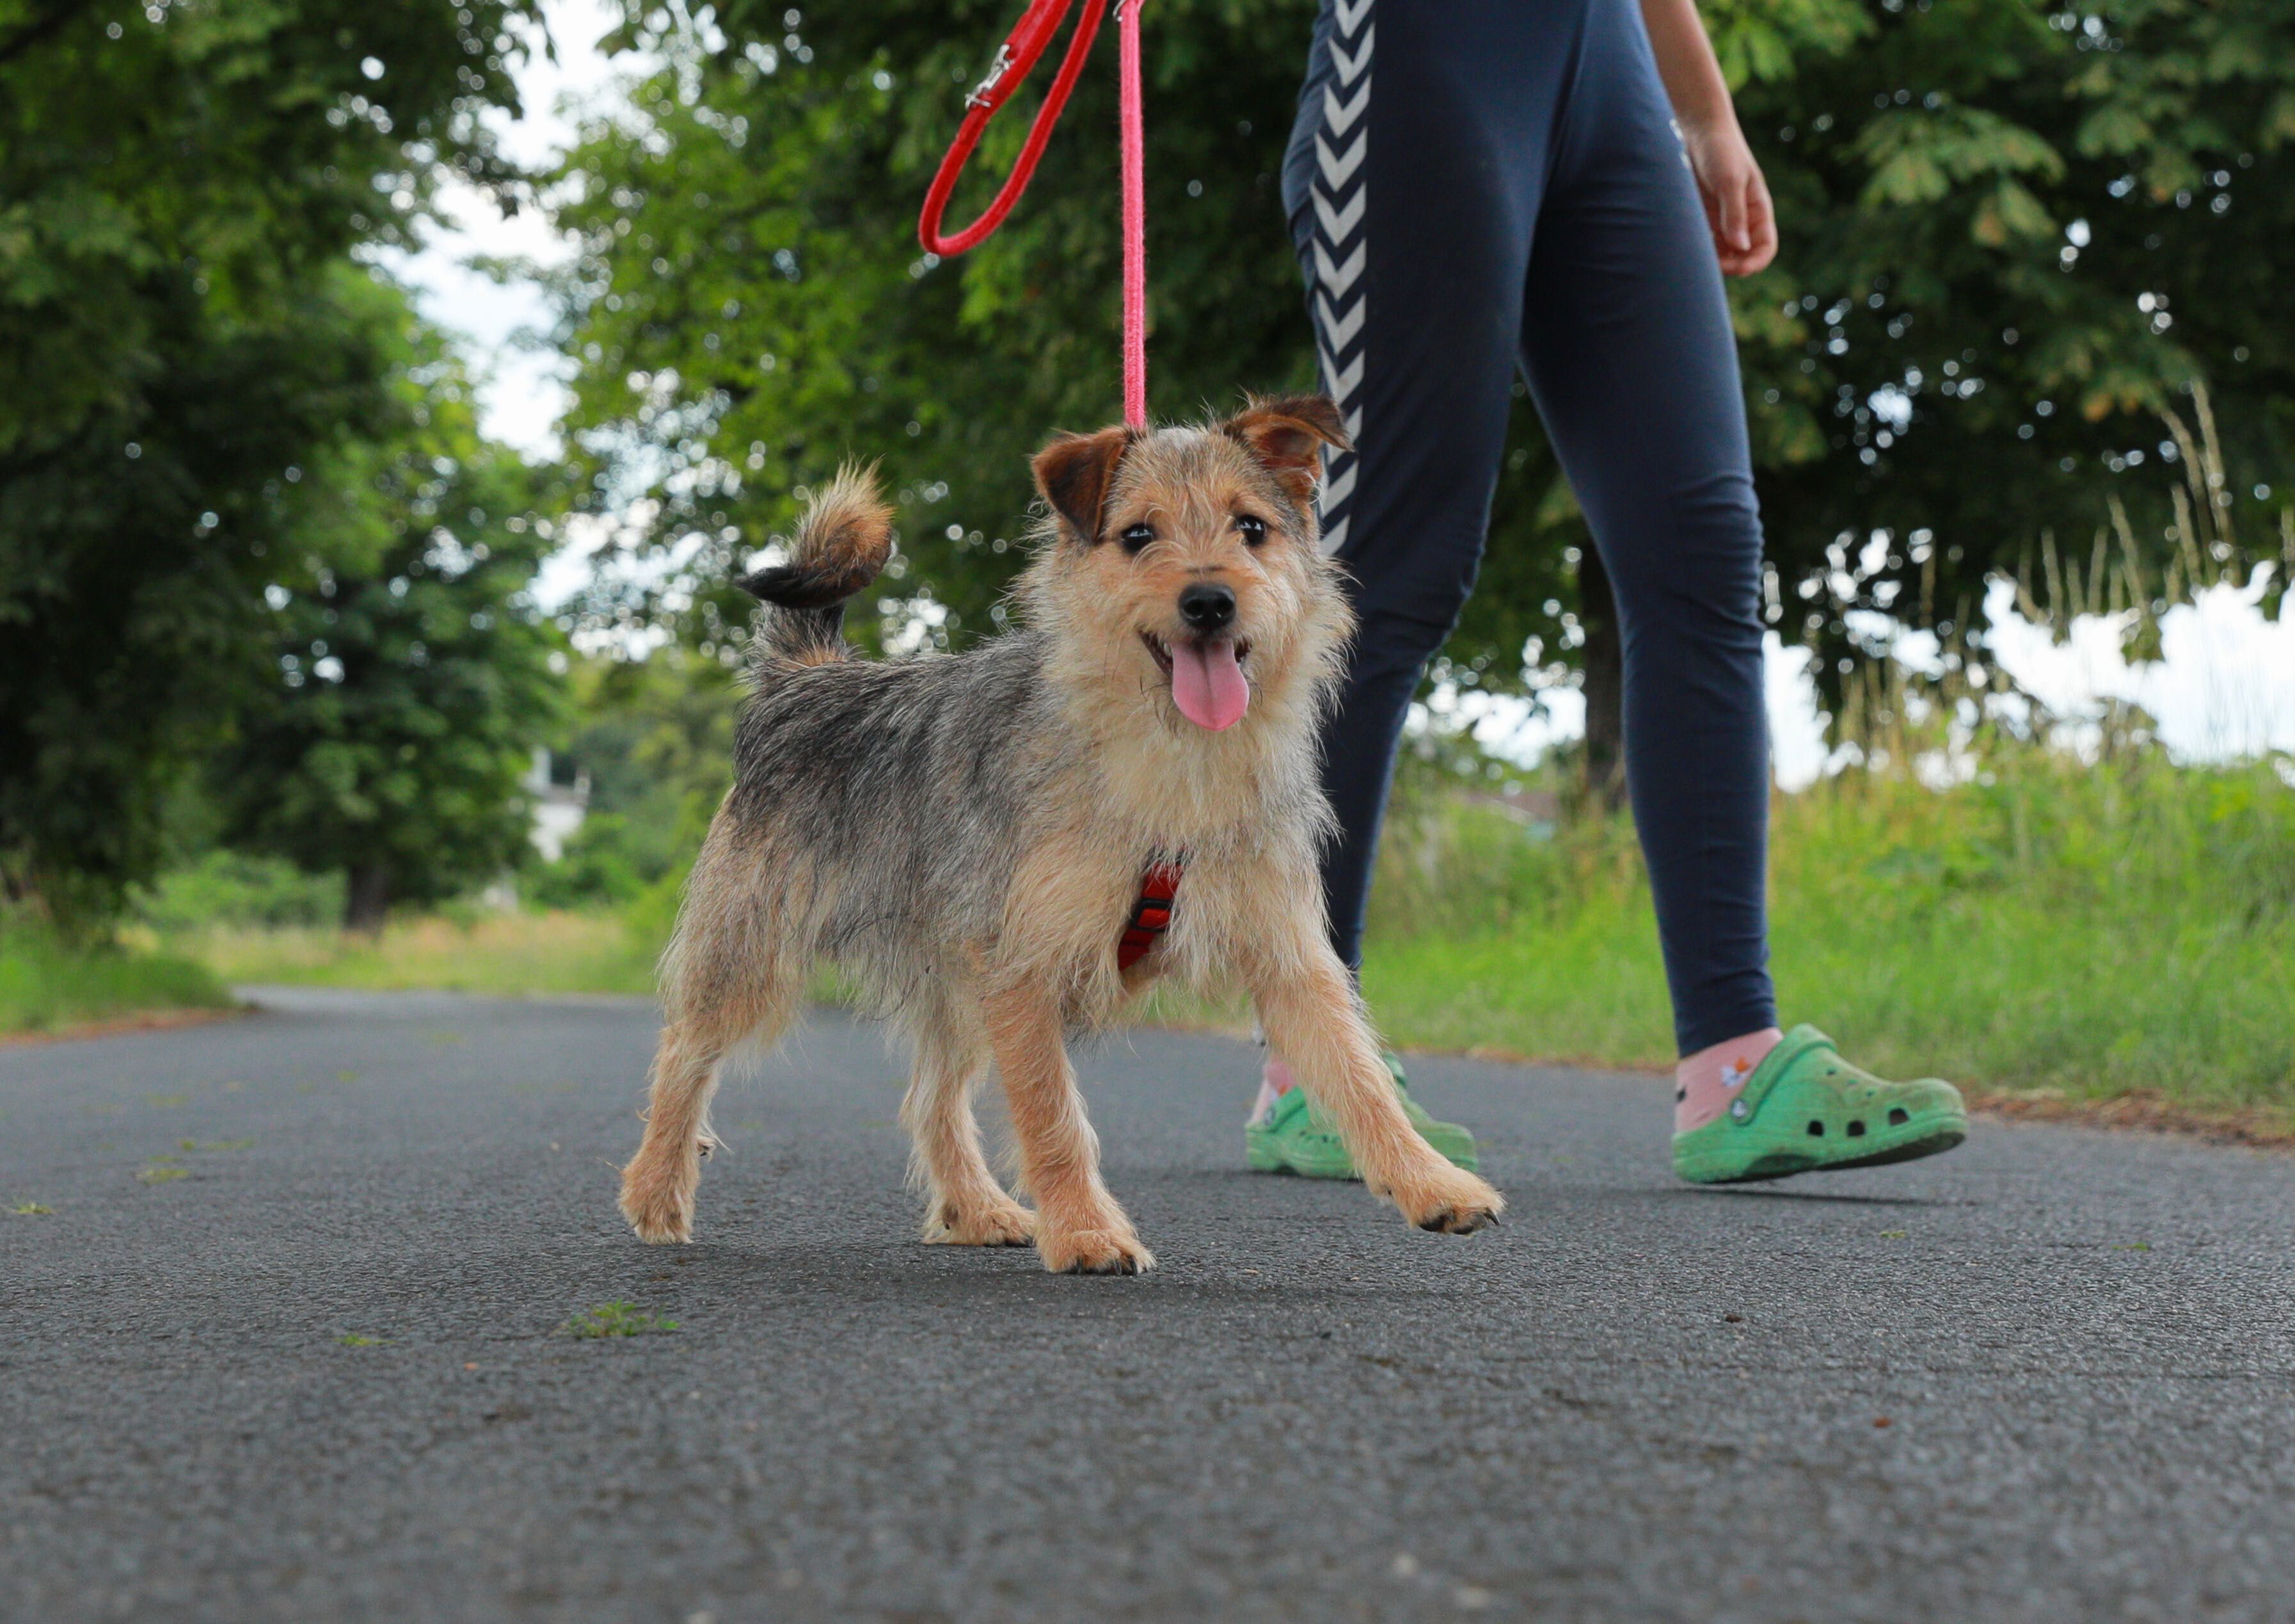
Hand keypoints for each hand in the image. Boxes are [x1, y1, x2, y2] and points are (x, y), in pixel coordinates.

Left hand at [1681, 118, 1775, 276]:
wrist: (1696, 131)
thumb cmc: (1720, 150)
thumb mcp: (1730, 181)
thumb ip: (1735, 214)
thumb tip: (1742, 248)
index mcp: (1758, 210)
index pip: (1765, 247)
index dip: (1755, 262)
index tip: (1738, 270)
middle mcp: (1741, 218)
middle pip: (1743, 256)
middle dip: (1731, 265)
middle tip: (1710, 266)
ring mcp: (1721, 219)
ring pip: (1722, 253)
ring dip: (1713, 261)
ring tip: (1697, 259)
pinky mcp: (1701, 217)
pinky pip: (1704, 242)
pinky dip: (1699, 250)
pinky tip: (1688, 250)